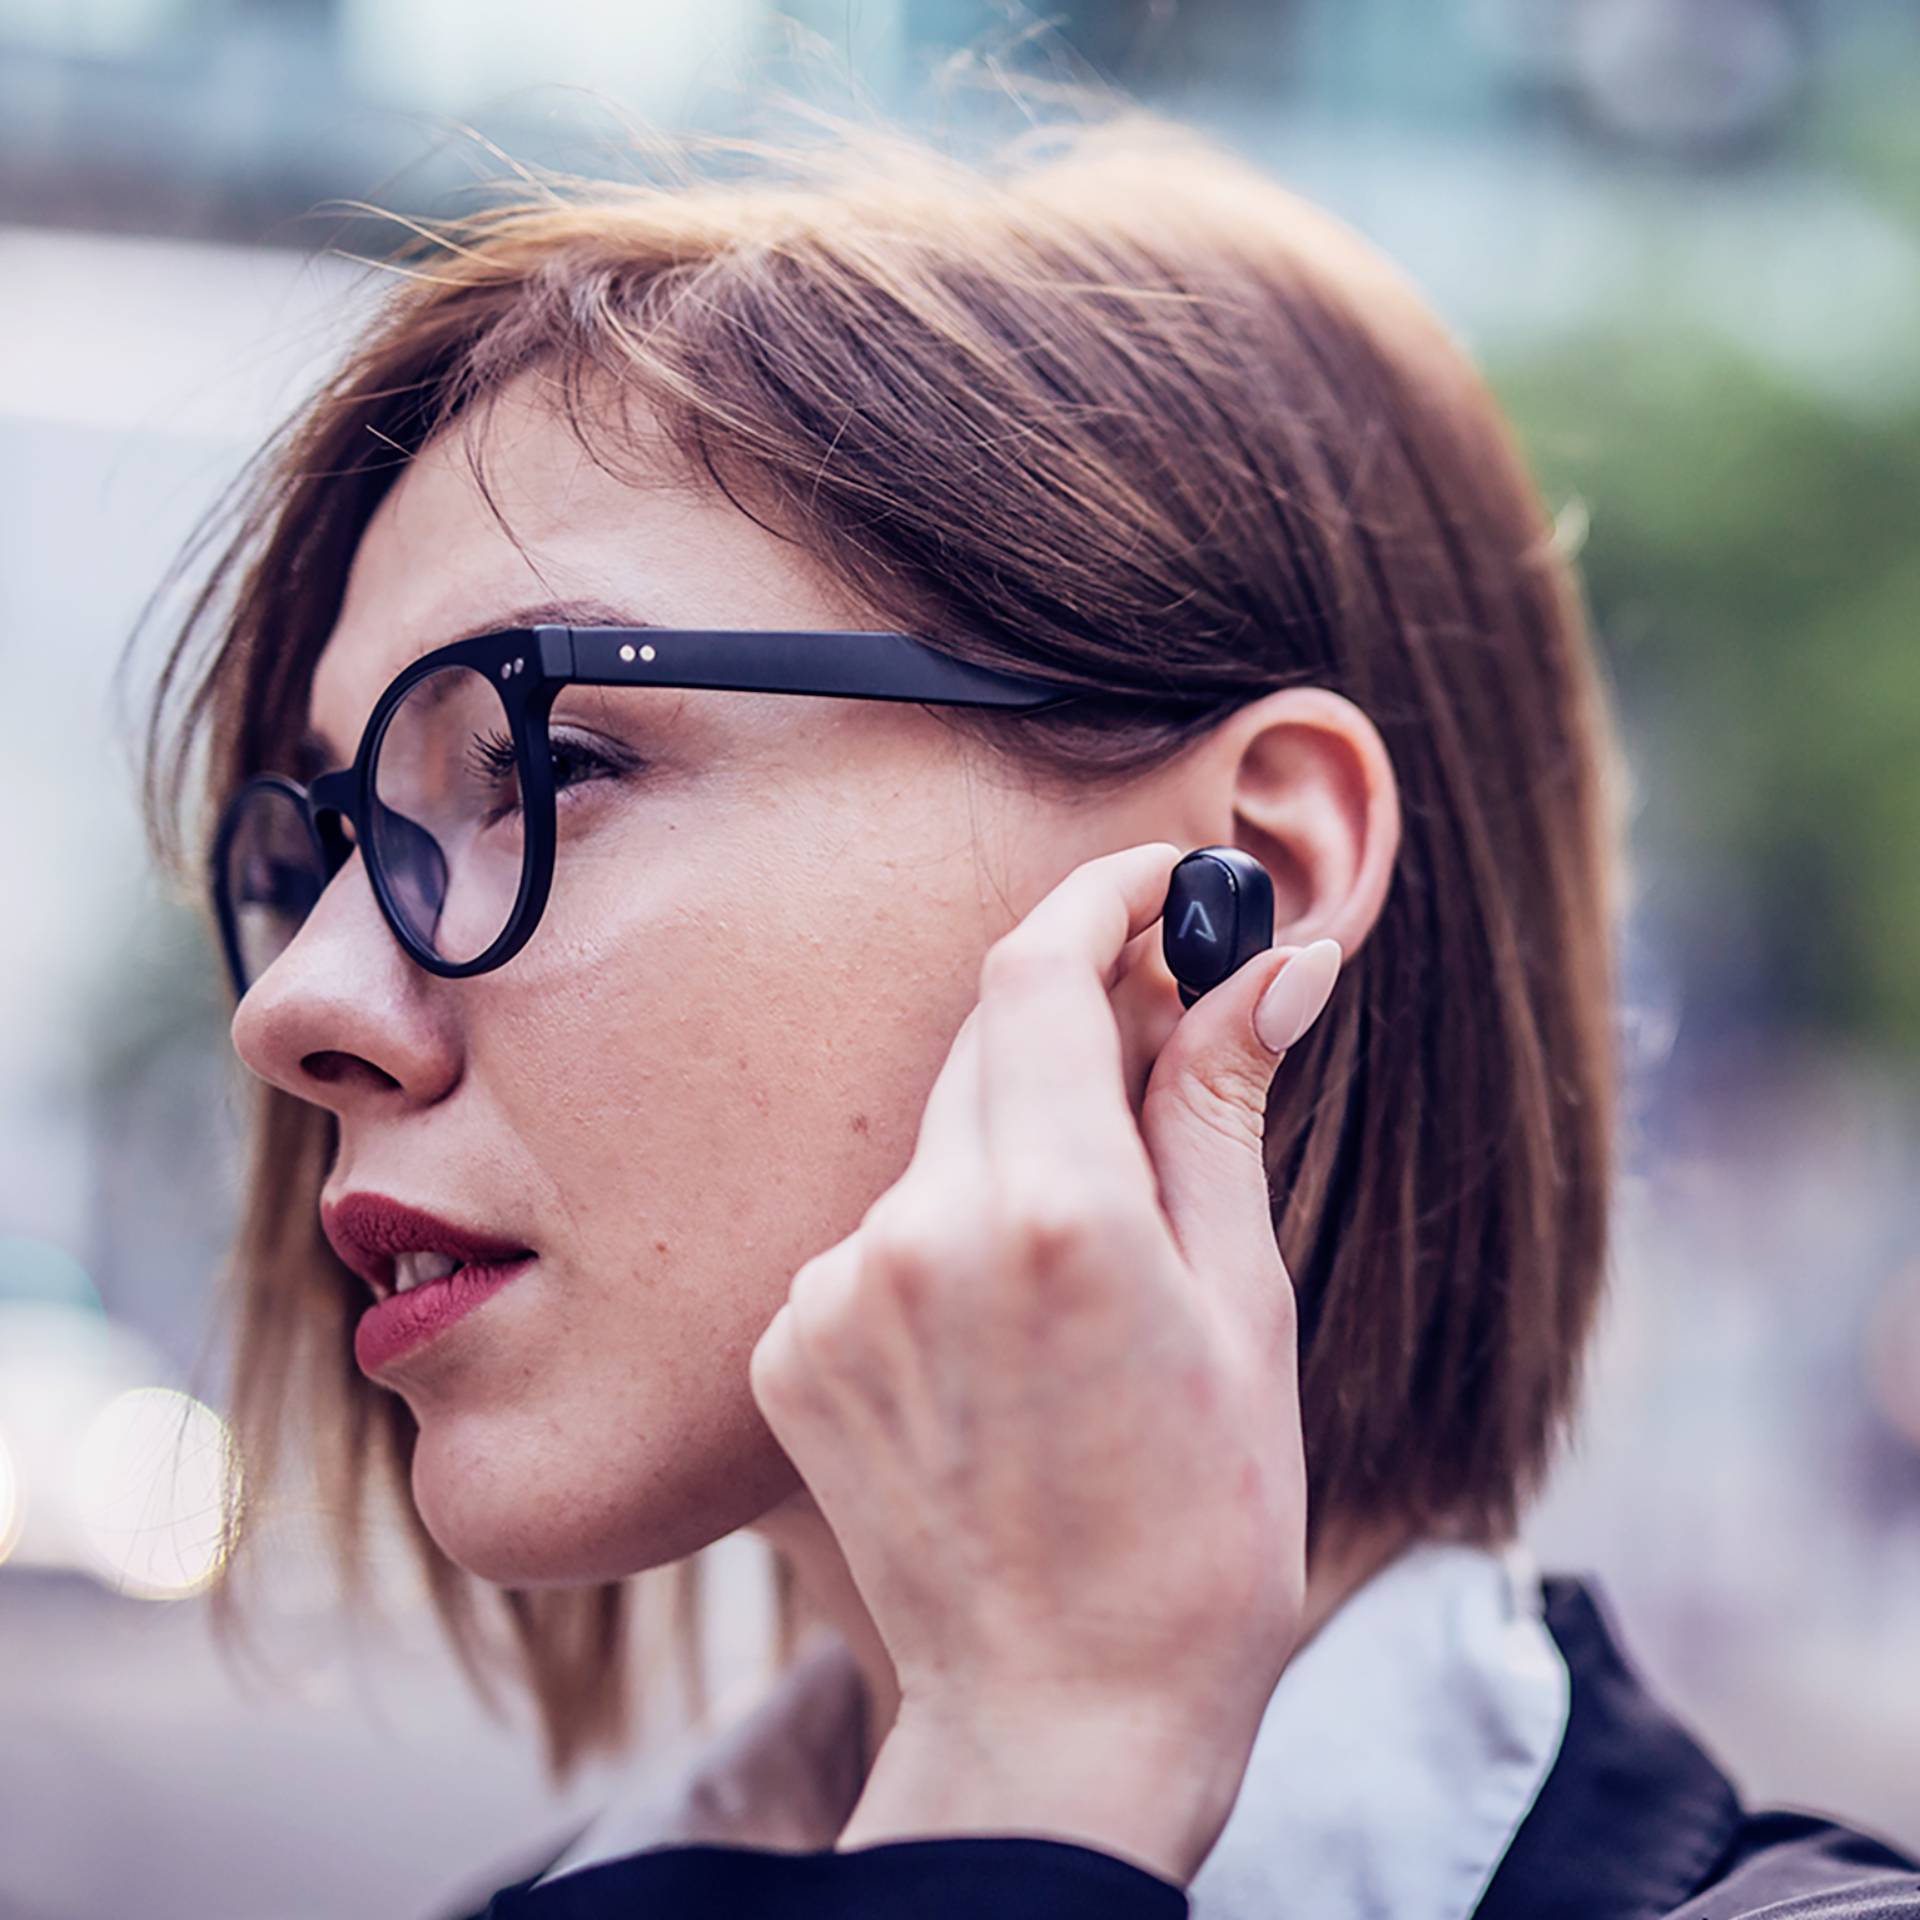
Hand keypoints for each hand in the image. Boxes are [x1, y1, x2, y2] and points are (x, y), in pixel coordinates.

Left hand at [746, 840, 1341, 1884]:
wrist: (1062, 1715)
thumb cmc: (1199, 1530)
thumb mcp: (1244, 1307)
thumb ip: (1222, 1110)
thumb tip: (1273, 964)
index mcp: (1050, 1211)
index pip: (1039, 969)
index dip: (1101, 898)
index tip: (1156, 884)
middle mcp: (915, 1230)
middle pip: (987, 1040)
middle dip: (1077, 1021)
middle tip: (1166, 1051)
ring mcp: (832, 1288)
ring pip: (939, 1136)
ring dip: (1021, 1141)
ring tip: (1096, 1263)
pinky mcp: (790, 1341)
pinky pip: (881, 1227)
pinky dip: (951, 1231)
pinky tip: (1010, 1332)